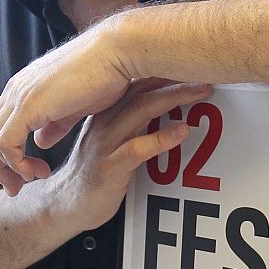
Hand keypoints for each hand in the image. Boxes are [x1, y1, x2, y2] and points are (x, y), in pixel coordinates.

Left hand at [0, 23, 140, 193]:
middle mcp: (16, 90)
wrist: (117, 53)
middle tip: (17, 187)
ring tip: (29, 180)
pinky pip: (6, 143)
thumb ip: (55, 125)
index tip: (26, 174)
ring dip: (7, 168)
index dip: (6, 154)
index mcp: (25, 88)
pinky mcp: (28, 105)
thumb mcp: (75, 107)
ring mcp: (19, 96)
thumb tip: (41, 141)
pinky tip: (34, 171)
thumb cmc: (105, 74)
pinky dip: (15, 163)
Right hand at [40, 78, 211, 230]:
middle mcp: (103, 123)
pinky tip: (182, 131)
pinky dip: (162, 138)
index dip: (162, 69)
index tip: (188, 61)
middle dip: (174, 79)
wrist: (64, 207)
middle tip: (204, 73)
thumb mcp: (110, 141)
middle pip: (140, 90)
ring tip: (199, 93)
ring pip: (140, 111)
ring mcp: (104, 144)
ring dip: (173, 99)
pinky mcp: (108, 168)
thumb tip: (165, 109)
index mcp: (104, 113)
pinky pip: (136, 148)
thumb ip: (132, 124)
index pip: (134, 83)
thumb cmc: (93, 174)